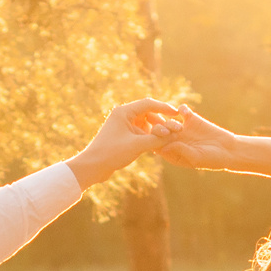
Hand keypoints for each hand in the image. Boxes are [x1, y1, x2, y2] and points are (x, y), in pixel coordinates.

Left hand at [67, 98, 184, 186]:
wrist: (92, 167)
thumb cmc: (111, 153)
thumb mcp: (137, 145)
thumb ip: (157, 139)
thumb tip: (174, 134)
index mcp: (124, 112)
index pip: (148, 104)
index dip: (164, 107)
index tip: (177, 113)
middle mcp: (123, 116)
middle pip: (148, 113)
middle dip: (162, 120)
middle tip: (176, 127)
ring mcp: (123, 126)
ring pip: (146, 124)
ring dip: (157, 130)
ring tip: (168, 137)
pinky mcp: (124, 136)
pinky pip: (141, 133)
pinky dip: (150, 137)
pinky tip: (159, 144)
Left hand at [153, 104, 238, 171]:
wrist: (228, 149)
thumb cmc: (212, 159)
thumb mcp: (196, 157)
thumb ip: (181, 151)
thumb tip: (164, 146)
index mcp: (172, 152)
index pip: (157, 145)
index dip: (152, 140)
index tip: (153, 135)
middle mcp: (175, 140)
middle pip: (159, 131)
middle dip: (156, 126)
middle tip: (156, 121)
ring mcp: (182, 129)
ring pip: (168, 120)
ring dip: (168, 118)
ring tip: (170, 118)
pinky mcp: (192, 119)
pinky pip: (182, 111)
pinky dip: (181, 109)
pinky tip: (184, 111)